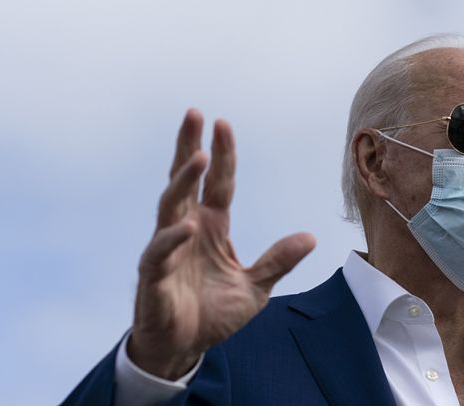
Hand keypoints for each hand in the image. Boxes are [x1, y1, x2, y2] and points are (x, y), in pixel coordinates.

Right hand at [127, 108, 315, 378]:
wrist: (182, 351)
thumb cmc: (211, 315)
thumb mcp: (255, 288)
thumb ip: (278, 261)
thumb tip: (311, 237)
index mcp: (211, 226)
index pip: (219, 183)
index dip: (222, 155)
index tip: (223, 123)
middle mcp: (187, 229)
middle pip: (186, 180)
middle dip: (189, 146)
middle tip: (194, 114)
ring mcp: (168, 249)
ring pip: (171, 206)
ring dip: (183, 180)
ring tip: (197, 155)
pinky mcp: (153, 275)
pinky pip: (160, 251)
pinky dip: (173, 239)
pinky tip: (188, 227)